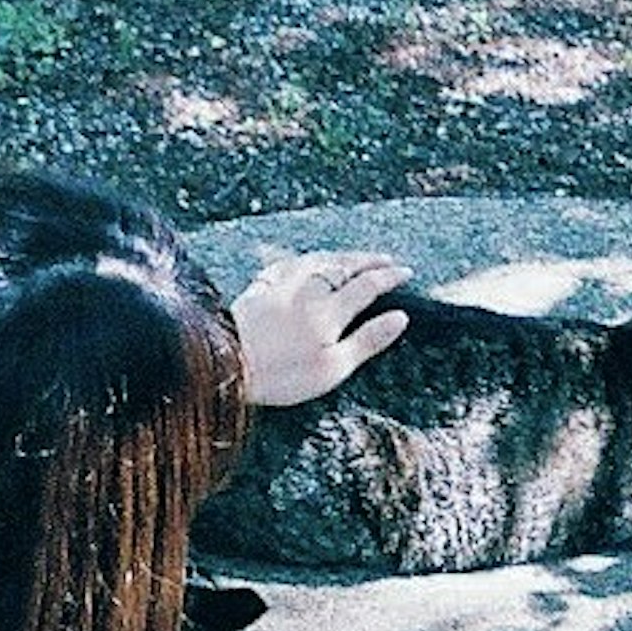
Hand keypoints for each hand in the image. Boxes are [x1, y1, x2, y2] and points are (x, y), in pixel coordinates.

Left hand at [229, 251, 410, 406]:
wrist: (226, 363)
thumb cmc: (282, 374)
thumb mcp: (333, 367)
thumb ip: (368, 340)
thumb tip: (401, 317)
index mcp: (330, 311)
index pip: (367, 286)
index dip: (389, 277)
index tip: (405, 272)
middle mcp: (309, 290)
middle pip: (344, 266)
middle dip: (368, 260)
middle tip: (386, 259)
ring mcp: (282, 285)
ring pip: (317, 260)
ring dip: (340, 256)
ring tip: (353, 257)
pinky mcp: (260, 288)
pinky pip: (289, 263)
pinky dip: (306, 259)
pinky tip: (304, 261)